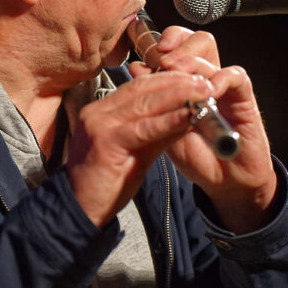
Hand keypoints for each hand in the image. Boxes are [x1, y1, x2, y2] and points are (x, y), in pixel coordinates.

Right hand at [64, 70, 213, 227]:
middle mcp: (98, 112)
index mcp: (103, 110)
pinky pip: (143, 128)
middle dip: (178, 82)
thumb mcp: (138, 150)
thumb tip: (187, 114)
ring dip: (178, 95)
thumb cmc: (108, 182)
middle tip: (206, 81)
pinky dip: (168, 121)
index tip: (195, 78)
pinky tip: (187, 116)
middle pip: (143, 88)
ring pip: (145, 103)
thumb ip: (159, 132)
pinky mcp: (105, 141)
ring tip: (203, 92)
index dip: (169, 79)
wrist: (82, 210)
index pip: (140, 85)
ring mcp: (99, 124)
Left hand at [129, 27, 277, 232]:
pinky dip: (220, 79)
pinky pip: (234, 76)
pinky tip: (209, 90)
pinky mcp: (243, 97)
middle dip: (175, 42)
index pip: (175, 46)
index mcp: (183, 83)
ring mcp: (223, 85)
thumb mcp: (166, 130)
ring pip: (209, 50)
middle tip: (162, 59)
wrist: (225, 182)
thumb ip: (155, 102)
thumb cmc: (197, 157)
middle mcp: (203, 78)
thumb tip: (136, 68)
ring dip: (190, 58)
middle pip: (192, 39)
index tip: (146, 55)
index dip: (161, 43)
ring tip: (177, 72)